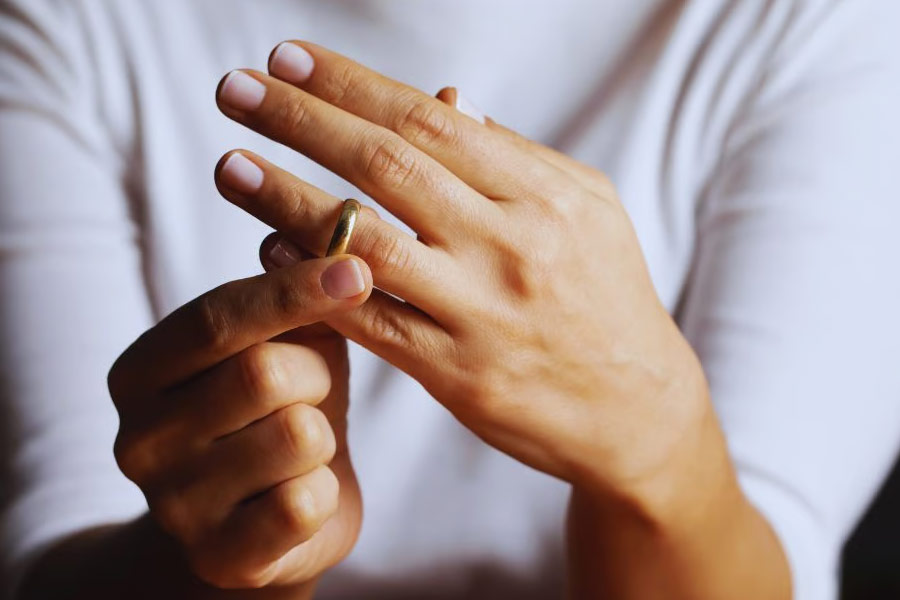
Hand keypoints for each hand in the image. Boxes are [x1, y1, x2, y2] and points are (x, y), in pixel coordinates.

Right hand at [108, 254, 371, 588]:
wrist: (268, 519)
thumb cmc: (279, 411)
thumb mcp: (285, 345)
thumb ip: (296, 294)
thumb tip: (333, 226)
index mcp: (141, 371)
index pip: (219, 317)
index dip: (294, 290)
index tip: (357, 268)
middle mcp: (138, 438)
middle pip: (263, 373)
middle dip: (315, 375)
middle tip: (313, 389)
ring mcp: (173, 505)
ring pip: (296, 435)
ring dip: (324, 435)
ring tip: (305, 446)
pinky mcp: (219, 557)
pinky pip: (306, 502)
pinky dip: (327, 489)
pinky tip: (306, 493)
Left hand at [213, 42, 719, 514]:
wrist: (636, 409)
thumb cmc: (607, 296)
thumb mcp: (586, 210)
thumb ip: (513, 157)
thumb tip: (443, 101)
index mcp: (544, 196)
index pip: (431, 123)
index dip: (352, 86)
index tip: (287, 59)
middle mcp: (511, 248)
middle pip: (389, 169)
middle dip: (303, 122)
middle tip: (235, 90)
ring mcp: (481, 314)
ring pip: (365, 246)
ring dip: (286, 200)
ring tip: (229, 165)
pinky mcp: (456, 375)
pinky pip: (369, 322)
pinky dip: (313, 284)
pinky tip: (267, 251)